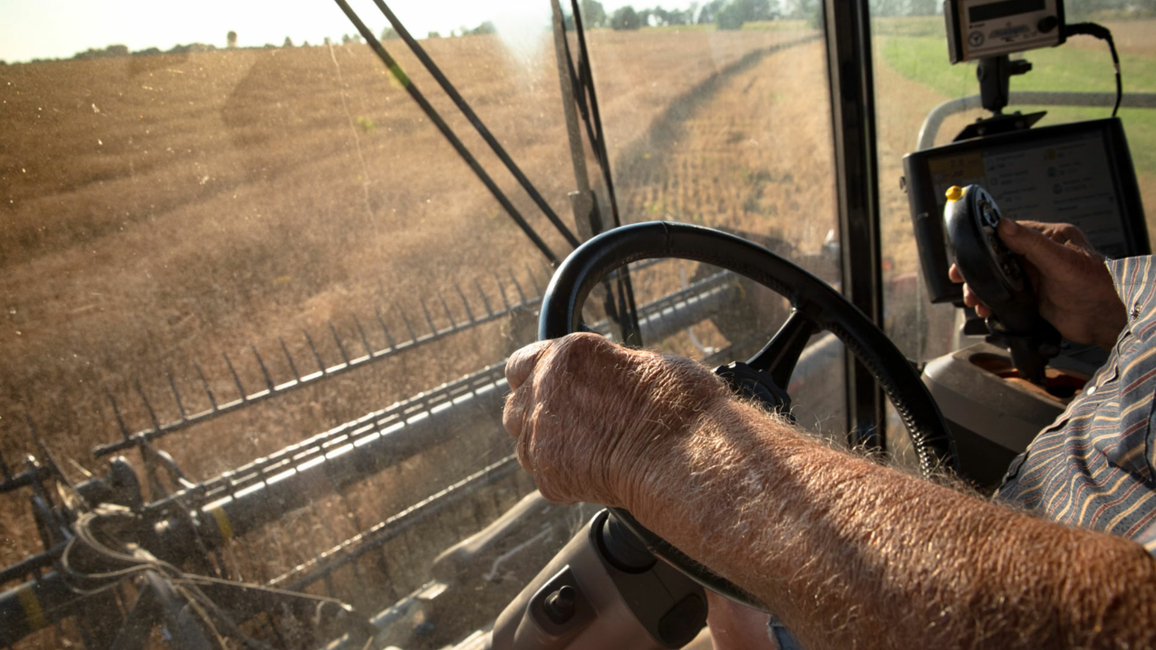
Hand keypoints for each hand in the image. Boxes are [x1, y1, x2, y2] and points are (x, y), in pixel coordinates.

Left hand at [503, 333, 727, 511]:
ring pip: (524, 446)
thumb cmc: (681, 405)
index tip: (550, 392)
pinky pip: (545, 478)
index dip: (536, 380)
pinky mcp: (548, 475)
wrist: (686, 452)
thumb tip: (609, 381)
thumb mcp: (645, 364)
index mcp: (568, 354)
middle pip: (516, 407)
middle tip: (572, 428)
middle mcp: (544, 389)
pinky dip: (565, 480)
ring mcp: (540, 434)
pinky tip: (597, 475)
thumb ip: (607, 372)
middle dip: (537, 417)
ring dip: (547, 449)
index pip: (521, 365)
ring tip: (588, 454)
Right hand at [949, 219, 1125, 348]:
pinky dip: (992, 302)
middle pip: (999, 257)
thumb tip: (1004, 224)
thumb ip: (1031, 243)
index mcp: (1050, 238)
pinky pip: (1005, 296)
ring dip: (983, 288)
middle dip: (978, 268)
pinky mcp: (1033, 297)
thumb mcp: (1060, 260)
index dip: (986, 240)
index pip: (1011, 232)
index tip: (968, 249)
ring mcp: (1036, 277)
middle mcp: (1041, 256)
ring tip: (973, 298)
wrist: (1105, 319)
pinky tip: (986, 309)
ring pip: (999, 278)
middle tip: (960, 276)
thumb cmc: (1095, 284)